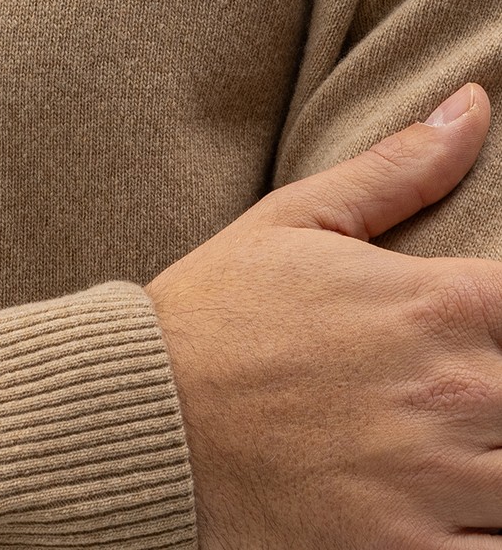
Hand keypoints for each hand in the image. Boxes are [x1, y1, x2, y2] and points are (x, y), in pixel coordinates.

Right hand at [145, 82, 501, 548]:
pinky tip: (467, 506)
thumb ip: (397, 167)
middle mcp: (452, 389)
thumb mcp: (296, 217)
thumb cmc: (215, 310)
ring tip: (467, 440)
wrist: (144, 413)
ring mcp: (434, 479)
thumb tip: (472, 103)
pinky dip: (493, 532)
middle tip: (467, 386)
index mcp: (433, 301)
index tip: (485, 324)